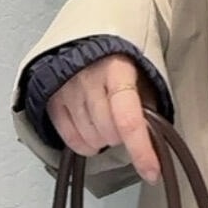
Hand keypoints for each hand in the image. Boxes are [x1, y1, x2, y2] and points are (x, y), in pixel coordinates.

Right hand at [46, 55, 161, 184]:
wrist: (86, 35)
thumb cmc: (119, 54)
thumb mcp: (142, 69)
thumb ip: (148, 100)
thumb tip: (155, 135)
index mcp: (118, 69)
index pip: (129, 119)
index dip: (142, 150)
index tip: (152, 172)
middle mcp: (89, 79)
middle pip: (109, 133)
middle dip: (123, 136)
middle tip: (126, 123)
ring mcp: (67, 90)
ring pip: (90, 139)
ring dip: (104, 139)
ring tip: (108, 121)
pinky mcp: (52, 99)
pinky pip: (70, 140)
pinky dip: (84, 144)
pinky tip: (92, 132)